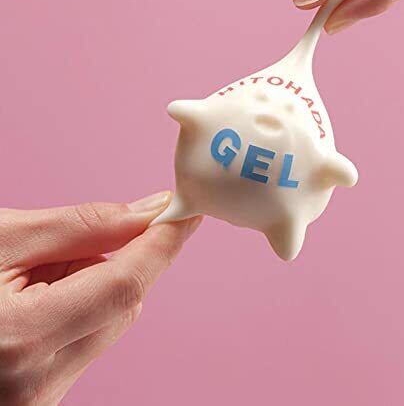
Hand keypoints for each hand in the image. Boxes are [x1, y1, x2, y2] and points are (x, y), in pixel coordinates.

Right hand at [0, 192, 200, 405]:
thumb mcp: (1, 239)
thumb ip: (81, 226)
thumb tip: (149, 212)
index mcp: (21, 339)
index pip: (125, 284)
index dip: (164, 243)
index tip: (189, 212)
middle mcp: (37, 384)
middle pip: (122, 304)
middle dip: (116, 260)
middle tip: (79, 242)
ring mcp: (39, 399)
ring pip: (108, 321)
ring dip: (93, 283)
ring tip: (38, 274)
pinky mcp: (40, 399)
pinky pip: (87, 339)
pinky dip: (79, 306)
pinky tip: (35, 298)